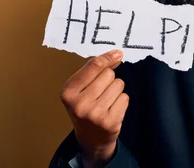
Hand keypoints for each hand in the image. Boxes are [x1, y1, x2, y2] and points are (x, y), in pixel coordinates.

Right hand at [59, 49, 128, 165]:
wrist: (90, 138)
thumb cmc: (86, 107)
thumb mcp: (80, 89)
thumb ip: (94, 70)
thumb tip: (116, 55)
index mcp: (68, 92)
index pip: (93, 66)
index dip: (107, 58)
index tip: (117, 54)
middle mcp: (79, 104)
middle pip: (108, 74)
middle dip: (109, 79)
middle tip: (101, 92)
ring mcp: (95, 115)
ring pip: (119, 85)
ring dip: (116, 90)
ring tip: (106, 101)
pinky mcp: (110, 122)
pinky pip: (125, 97)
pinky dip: (121, 101)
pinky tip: (112, 109)